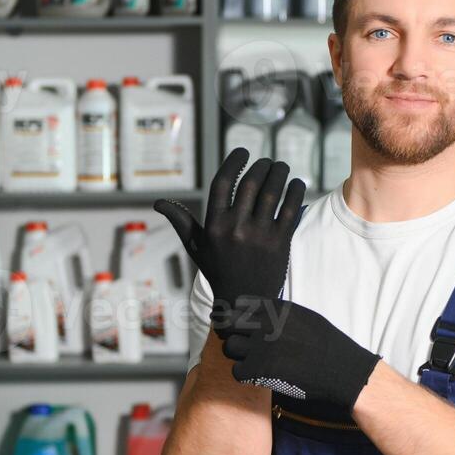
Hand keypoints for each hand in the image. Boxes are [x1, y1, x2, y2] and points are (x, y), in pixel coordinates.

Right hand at [154, 148, 306, 336]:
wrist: (245, 303)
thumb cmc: (218, 271)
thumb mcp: (196, 248)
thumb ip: (181, 221)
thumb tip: (158, 203)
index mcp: (214, 225)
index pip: (223, 182)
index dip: (234, 161)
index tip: (244, 151)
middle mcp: (236, 228)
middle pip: (251, 183)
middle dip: (261, 166)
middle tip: (266, 162)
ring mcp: (260, 235)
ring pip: (273, 192)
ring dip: (279, 173)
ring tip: (281, 167)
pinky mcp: (281, 243)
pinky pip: (291, 208)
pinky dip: (296, 191)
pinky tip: (296, 183)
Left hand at [220, 297, 380, 409]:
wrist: (342, 369)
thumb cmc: (326, 344)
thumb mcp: (303, 316)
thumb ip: (277, 313)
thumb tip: (256, 314)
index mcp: (275, 308)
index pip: (238, 305)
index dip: (238, 317)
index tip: (245, 327)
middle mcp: (264, 323)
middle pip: (226, 324)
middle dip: (231, 334)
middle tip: (243, 345)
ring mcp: (260, 346)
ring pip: (229, 348)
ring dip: (239, 356)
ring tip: (255, 362)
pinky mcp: (260, 370)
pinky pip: (237, 371)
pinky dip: (246, 376)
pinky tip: (260, 376)